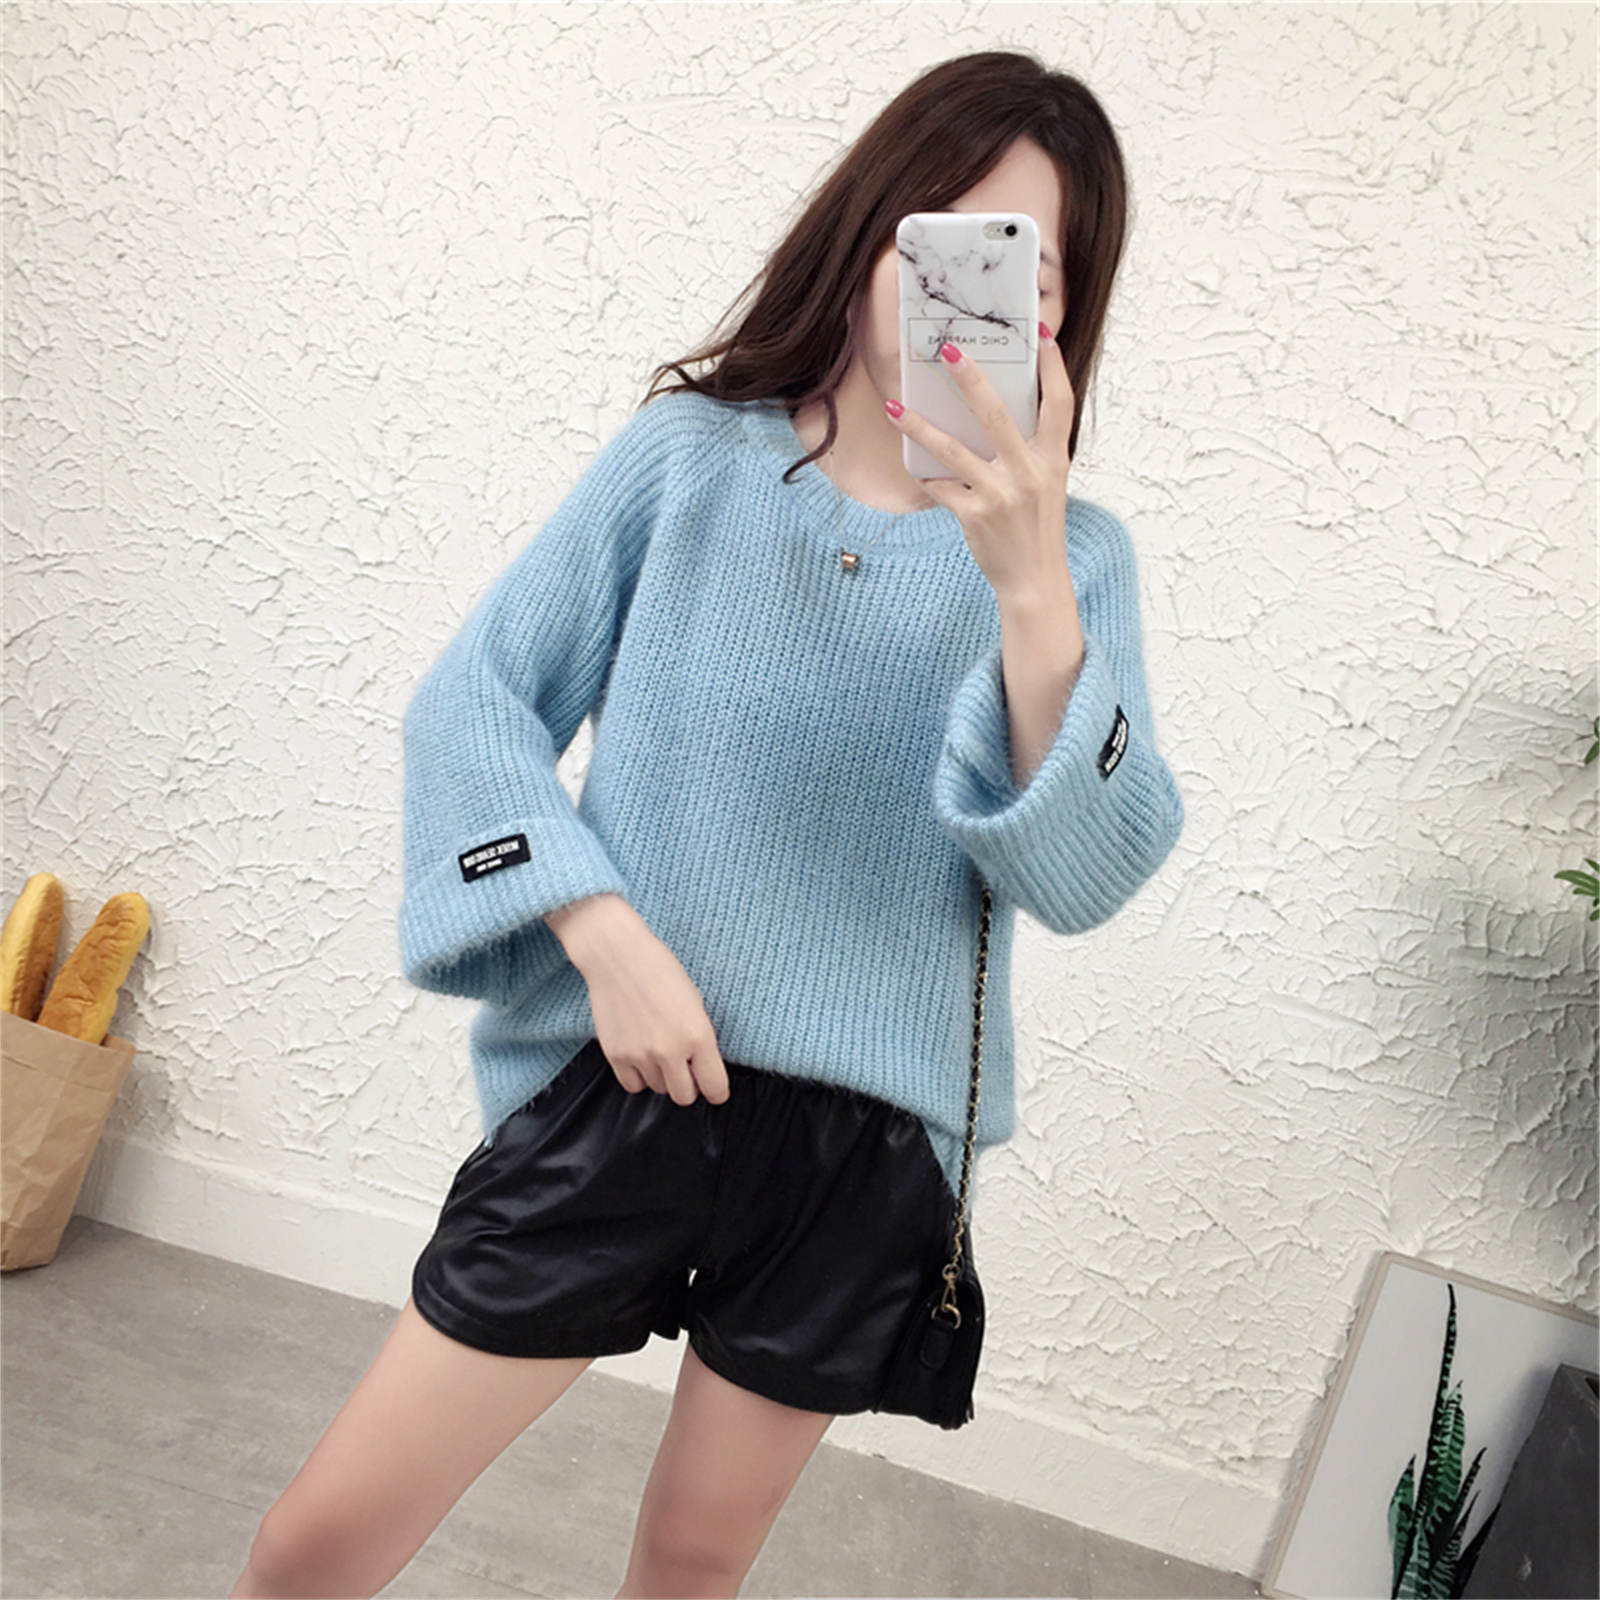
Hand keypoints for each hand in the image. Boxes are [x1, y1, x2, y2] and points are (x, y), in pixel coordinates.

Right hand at [547, 895, 729, 1105]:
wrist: (618, 956)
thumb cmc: (660, 971)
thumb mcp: (695, 1003)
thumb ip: (701, 1040)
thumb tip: (702, 1069)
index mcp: (698, 1035)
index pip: (714, 1087)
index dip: (716, 1092)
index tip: (713, 1090)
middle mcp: (670, 1050)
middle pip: (684, 1096)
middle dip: (688, 1085)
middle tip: (684, 1068)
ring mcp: (641, 1055)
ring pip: (658, 1090)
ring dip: (662, 1077)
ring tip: (658, 1049)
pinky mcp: (616, 1055)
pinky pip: (633, 1085)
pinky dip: (639, 1076)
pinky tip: (641, 1056)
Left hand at [885, 326, 1075, 606]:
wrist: (1033, 579)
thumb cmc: (1036, 526)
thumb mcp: (1046, 482)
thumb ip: (1029, 449)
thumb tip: (989, 410)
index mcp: (1053, 458)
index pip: (1060, 403)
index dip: (1052, 367)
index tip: (1038, 333)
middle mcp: (1029, 472)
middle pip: (997, 414)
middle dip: (971, 379)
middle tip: (948, 350)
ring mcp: (1001, 494)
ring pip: (953, 450)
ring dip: (920, 426)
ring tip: (894, 406)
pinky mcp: (975, 516)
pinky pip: (940, 487)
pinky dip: (924, 474)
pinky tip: (909, 463)